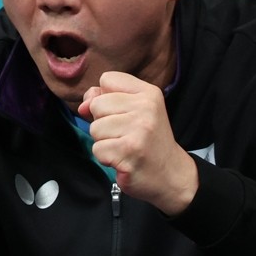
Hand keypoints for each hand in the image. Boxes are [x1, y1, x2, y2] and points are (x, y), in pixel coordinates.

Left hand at [79, 72, 198, 215]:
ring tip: (124, 147)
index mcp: (148, 93)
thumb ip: (105, 98)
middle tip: (125, 134)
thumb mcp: (133, 110)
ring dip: (104, 141)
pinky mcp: (129, 152)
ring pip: (94, 128)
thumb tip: (83, 106)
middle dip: (103, 122)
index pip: (106, 79)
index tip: (124, 113)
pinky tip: (123, 159)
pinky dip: (105, 158)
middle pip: (96, 105)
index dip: (107, 97)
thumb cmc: (146, 139)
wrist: (171, 175)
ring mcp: (138, 130)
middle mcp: (146, 108)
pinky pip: (97, 149)